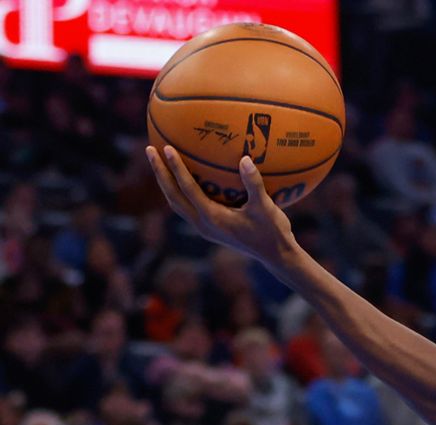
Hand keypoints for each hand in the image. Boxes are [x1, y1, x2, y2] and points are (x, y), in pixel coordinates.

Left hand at [146, 145, 295, 264]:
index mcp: (212, 217)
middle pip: (172, 196)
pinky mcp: (209, 229)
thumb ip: (254, 183)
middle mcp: (203, 224)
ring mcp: (204, 228)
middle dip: (160, 173)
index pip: (188, 189)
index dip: (176, 168)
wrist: (275, 255)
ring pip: (176, 203)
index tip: (167, 148)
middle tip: (150, 150)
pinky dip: (180, 191)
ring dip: (166, 183)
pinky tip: (183, 178)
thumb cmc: (272, 231)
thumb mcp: (265, 207)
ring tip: (159, 163)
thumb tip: (245, 158)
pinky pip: (187, 206)